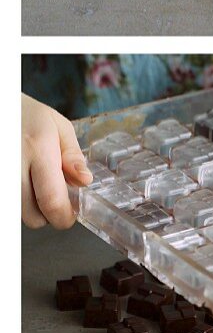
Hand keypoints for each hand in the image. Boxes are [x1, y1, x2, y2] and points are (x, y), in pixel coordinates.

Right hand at [22, 94, 92, 228]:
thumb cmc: (27, 116)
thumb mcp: (59, 127)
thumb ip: (73, 156)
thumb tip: (85, 181)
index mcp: (38, 150)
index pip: (52, 200)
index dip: (64, 216)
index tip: (71, 214)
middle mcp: (14, 166)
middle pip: (33, 217)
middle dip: (49, 214)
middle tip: (54, 196)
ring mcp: (2, 174)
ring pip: (19, 215)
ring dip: (31, 208)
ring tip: (35, 184)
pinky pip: (9, 205)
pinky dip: (18, 200)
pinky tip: (23, 183)